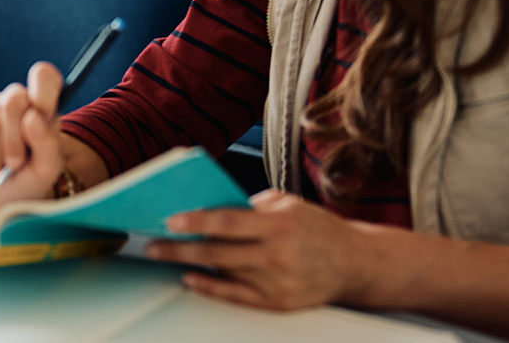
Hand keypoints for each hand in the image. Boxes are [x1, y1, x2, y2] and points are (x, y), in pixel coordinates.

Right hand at [0, 61, 63, 215]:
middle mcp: (15, 101)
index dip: (42, 87)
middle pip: (14, 99)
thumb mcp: (46, 170)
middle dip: (14, 141)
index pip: (44, 78)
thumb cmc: (25, 182)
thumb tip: (33, 116)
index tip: (40, 112)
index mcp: (41, 107)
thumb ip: (47, 143)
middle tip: (16, 161)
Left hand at [144, 190, 371, 310]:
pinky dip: (211, 287)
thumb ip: (250, 207)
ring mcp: (278, 282)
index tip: (170, 219)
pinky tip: (192, 278)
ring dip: (190, 264)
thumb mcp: (288, 204)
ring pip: (224, 273)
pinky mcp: (279, 303)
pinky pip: (236, 297)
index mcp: (280, 224)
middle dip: (181, 248)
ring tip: (166, 255)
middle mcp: (278, 255)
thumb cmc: (317, 228)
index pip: (228, 222)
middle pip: (218, 252)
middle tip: (153, 244)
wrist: (355, 263)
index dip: (196, 221)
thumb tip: (208, 208)